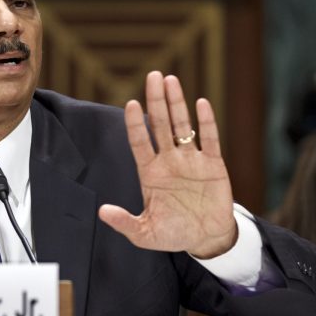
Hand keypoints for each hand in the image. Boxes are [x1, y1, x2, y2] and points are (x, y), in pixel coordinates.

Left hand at [99, 71, 236, 258]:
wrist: (206, 239)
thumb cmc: (172, 234)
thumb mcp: (145, 233)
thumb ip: (124, 222)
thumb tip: (102, 211)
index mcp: (150, 173)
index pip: (139, 142)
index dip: (136, 124)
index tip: (131, 104)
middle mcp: (169, 161)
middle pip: (160, 124)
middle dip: (156, 101)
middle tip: (153, 75)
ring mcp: (191, 160)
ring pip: (183, 126)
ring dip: (177, 103)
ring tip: (171, 80)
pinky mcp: (213, 165)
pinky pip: (210, 140)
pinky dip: (206, 122)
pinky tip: (201, 103)